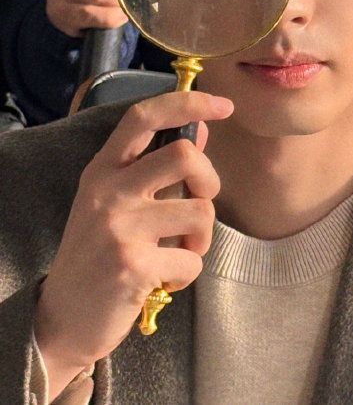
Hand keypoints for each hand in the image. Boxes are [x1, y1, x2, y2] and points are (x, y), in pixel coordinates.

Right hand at [34, 91, 233, 399]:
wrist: (63, 316)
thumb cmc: (98, 252)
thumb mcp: (116, 201)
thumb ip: (156, 164)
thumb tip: (200, 130)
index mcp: (103, 169)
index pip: (144, 116)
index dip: (188, 103)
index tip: (223, 105)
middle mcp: (108, 191)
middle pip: (184, 155)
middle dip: (209, 180)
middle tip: (199, 203)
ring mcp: (119, 228)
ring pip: (200, 211)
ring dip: (202, 237)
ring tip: (181, 251)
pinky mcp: (132, 265)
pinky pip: (192, 259)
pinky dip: (188, 272)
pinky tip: (165, 279)